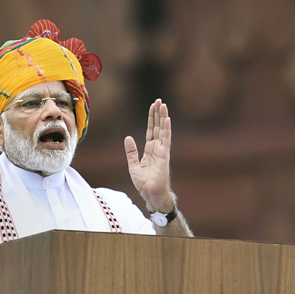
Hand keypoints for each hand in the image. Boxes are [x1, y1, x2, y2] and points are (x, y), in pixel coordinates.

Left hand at [124, 99, 173, 213]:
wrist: (150, 193)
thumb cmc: (144, 183)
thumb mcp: (133, 165)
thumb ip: (131, 151)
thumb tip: (128, 138)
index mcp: (150, 149)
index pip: (151, 130)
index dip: (151, 118)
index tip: (152, 106)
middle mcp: (157, 148)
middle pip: (158, 127)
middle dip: (158, 114)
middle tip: (159, 100)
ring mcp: (162, 151)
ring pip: (163, 130)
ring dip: (163, 117)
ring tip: (163, 105)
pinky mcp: (164, 155)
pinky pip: (166, 140)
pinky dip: (166, 129)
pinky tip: (167, 119)